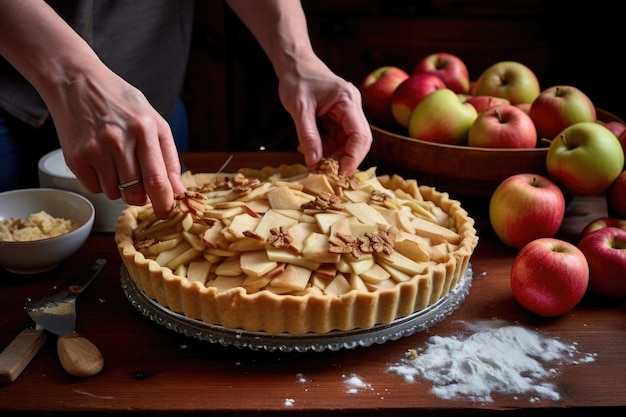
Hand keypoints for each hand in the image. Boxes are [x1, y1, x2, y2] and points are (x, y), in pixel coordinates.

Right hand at [49, 69, 185, 218]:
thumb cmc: (121, 102)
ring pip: (115, 194)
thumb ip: (168, 158)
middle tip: (140, 183)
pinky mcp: (75, 158)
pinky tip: (100, 160)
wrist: (77, 82)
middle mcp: (118, 141)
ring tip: (116, 161)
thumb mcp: (154, 122)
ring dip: (120, 188)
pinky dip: (101, 182)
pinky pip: (95, 189)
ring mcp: (94, 150)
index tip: (166, 212)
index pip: (156, 180)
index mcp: (144, 129)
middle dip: (141, 197)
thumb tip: (177, 192)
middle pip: (135, 193)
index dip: (164, 203)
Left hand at [278, 57, 371, 174]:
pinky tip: (310, 145)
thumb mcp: (299, 108)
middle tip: (326, 170)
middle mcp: (352, 106)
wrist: (294, 64)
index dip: (353, 157)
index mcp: (347, 100)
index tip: (339, 172)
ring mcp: (347, 111)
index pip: (360, 135)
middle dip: (344, 158)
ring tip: (311, 153)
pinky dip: (325, 146)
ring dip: (331, 152)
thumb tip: (314, 161)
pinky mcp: (339, 116)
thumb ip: (307, 135)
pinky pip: (337, 137)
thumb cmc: (297, 79)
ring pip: (347, 141)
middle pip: (359, 140)